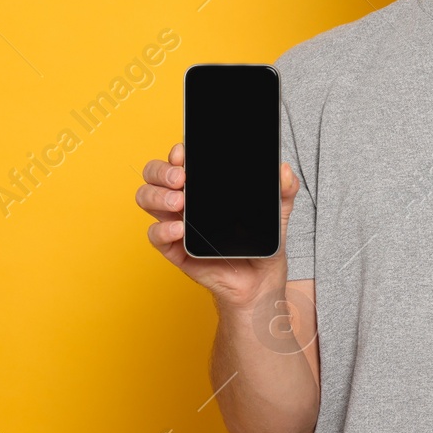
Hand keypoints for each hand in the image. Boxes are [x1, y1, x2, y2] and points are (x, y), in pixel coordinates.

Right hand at [137, 142, 297, 309]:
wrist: (259, 280)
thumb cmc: (261, 242)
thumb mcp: (278, 212)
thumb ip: (284, 190)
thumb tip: (284, 170)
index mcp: (204, 185)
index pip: (179, 160)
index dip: (175, 153)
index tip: (183, 153)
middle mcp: (185, 200)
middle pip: (155, 175)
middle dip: (161, 171)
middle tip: (180, 178)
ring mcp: (177, 223)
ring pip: (147, 199)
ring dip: (157, 196)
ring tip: (179, 202)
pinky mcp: (175, 249)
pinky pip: (155, 235)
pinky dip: (162, 230)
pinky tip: (179, 229)